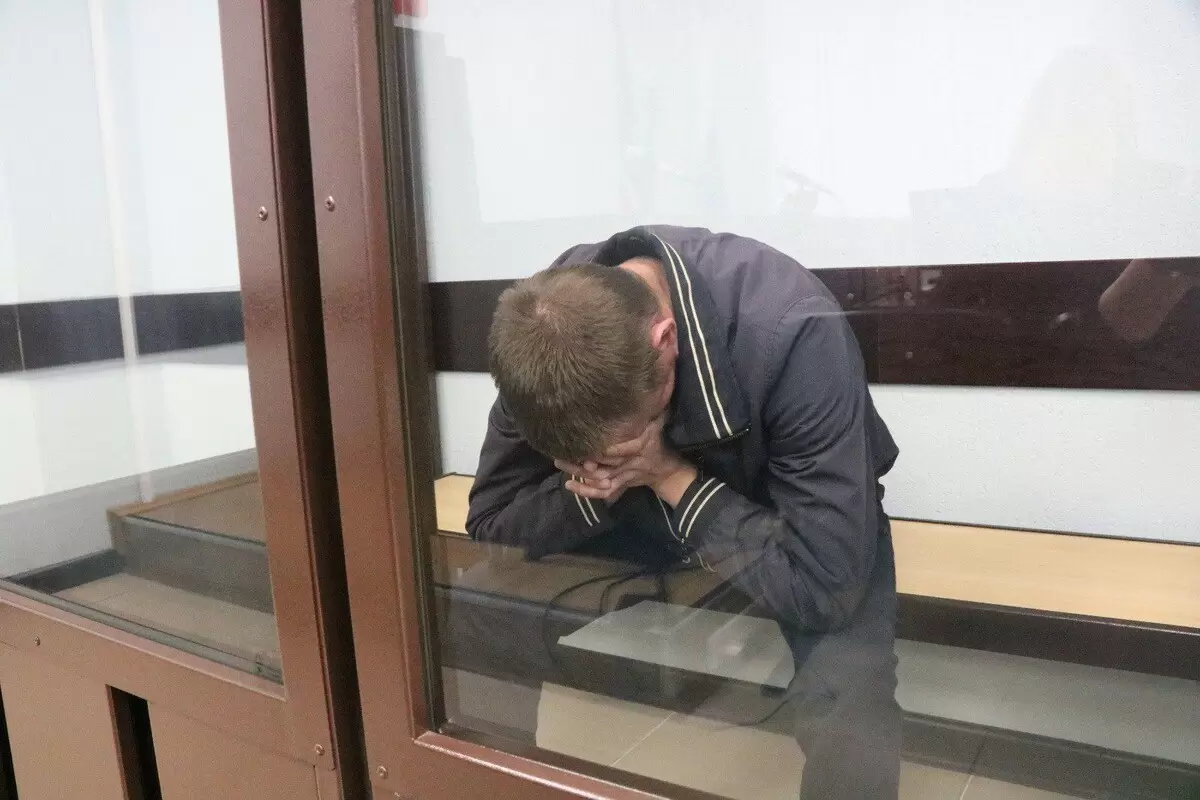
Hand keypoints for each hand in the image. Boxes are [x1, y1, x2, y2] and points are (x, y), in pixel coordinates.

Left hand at [556, 416, 692, 503]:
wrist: (663, 469)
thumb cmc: (656, 442)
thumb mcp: (656, 423)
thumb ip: (649, 409)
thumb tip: (646, 389)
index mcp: (638, 446)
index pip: (618, 448)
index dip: (601, 447)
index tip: (584, 439)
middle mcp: (628, 463)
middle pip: (602, 465)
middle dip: (580, 460)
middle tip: (560, 451)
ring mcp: (623, 476)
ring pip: (598, 479)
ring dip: (578, 473)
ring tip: (559, 463)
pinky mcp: (618, 485)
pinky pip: (602, 492)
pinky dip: (585, 491)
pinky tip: (569, 484)